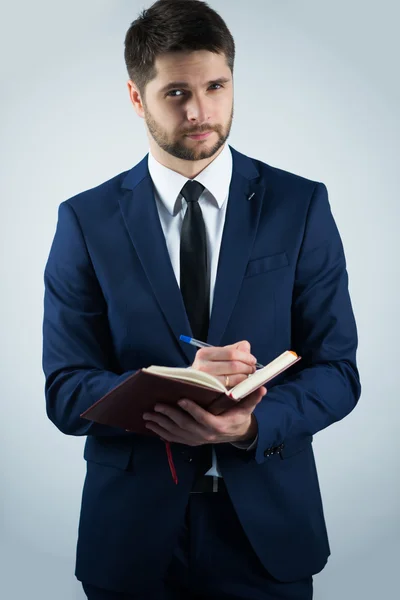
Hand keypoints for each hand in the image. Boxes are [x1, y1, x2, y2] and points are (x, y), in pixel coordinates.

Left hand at [142, 386, 265, 444]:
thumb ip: (252, 397)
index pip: (204, 418)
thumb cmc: (239, 416)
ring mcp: (196, 440)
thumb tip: (262, 387)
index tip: (181, 399)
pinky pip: (173, 438)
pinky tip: (150, 425)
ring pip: (176, 433)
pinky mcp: (190, 441)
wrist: (236, 434)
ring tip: (148, 414)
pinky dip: (161, 432)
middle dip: (169, 415)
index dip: (192, 410)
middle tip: (156, 405)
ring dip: (161, 424)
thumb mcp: (247, 407)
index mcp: (219, 426)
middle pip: (185, 426)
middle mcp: (206, 435)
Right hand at [192, 340, 256, 387]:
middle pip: (233, 365)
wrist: (197, 384)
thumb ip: (235, 349)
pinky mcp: (210, 393)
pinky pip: (231, 388)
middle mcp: (202, 366)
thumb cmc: (211, 367)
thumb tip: (246, 347)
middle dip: (247, 367)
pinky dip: (240, 385)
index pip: (231, 353)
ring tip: (248, 376)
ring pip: (233, 377)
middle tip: (252, 369)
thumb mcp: (220, 355)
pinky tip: (242, 383)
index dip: (246, 356)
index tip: (252, 360)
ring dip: (245, 377)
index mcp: (204, 353)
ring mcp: (206, 381)